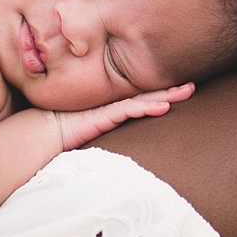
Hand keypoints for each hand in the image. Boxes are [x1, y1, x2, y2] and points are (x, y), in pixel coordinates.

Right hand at [56, 83, 194, 150]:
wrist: (44, 132)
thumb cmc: (63, 133)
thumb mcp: (90, 132)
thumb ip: (104, 130)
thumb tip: (118, 149)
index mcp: (114, 109)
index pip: (142, 99)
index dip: (161, 94)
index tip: (181, 91)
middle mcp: (114, 105)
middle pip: (148, 96)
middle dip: (171, 91)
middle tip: (192, 87)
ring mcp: (110, 108)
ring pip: (144, 100)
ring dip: (167, 96)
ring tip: (187, 92)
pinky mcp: (104, 115)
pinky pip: (130, 109)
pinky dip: (147, 108)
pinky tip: (163, 107)